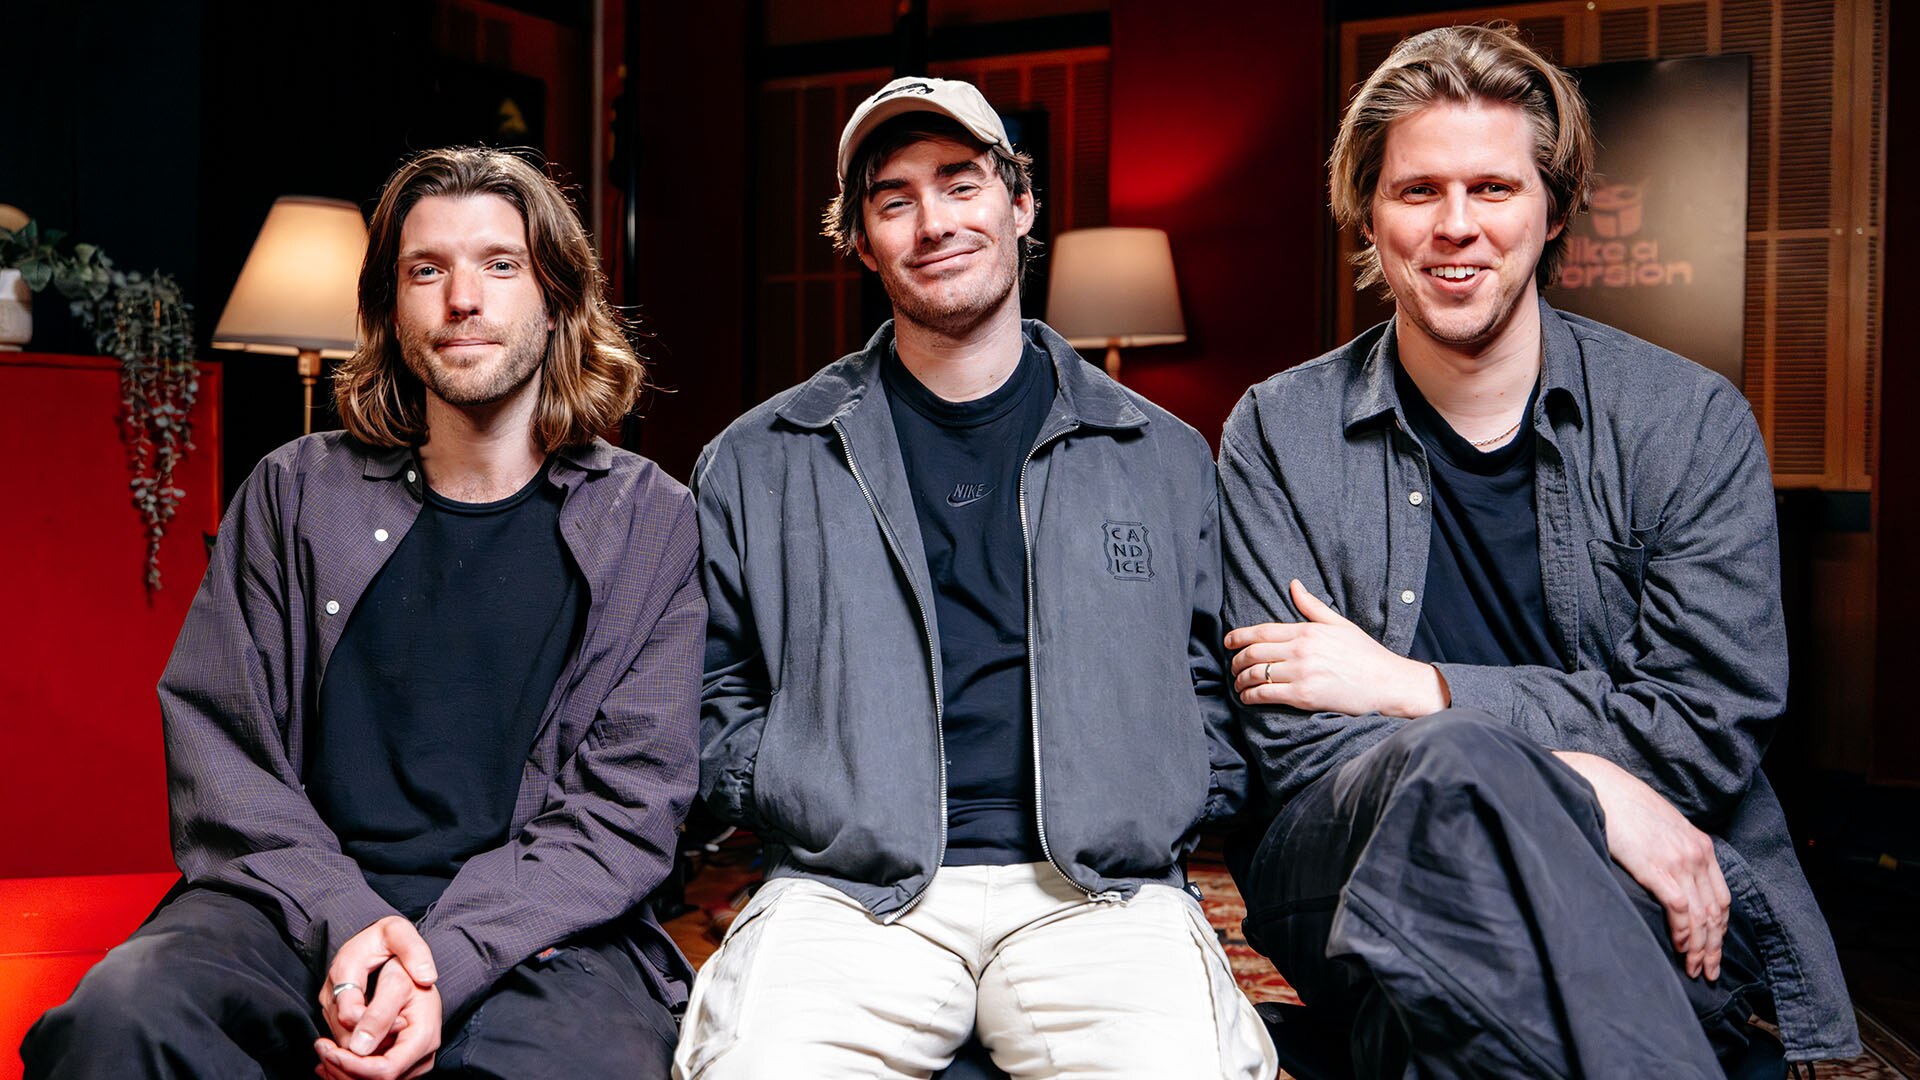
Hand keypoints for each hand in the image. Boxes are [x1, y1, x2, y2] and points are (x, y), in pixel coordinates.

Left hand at [314, 977, 439, 1079]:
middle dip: (343, 1068)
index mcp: (423, 1037)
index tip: (329, 1050)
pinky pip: (372, 1075)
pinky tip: (331, 1056)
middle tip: (320, 1047)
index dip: (354, 1066)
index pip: (386, 1070)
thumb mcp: (395, 983)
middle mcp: (422, 1055)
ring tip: (323, 1048)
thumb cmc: (407, 968)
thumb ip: (379, 1015)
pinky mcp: (401, 1061)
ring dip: (342, 1070)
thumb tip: (360, 1047)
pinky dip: (348, 1068)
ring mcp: (413, 1061)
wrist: (415, 966)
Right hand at [319, 916, 437, 1053]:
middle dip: (373, 1041)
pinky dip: (364, 1045)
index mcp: (344, 971)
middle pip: (345, 1033)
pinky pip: (344, 1038)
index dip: (376, 1024)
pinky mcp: (333, 1014)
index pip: (350, 1014)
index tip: (403, 1021)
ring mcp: (329, 1005)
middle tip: (404, 1037)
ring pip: (343, 1039)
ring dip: (368, 1046)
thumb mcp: (400, 933)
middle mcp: (330, 992)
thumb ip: (414, 952)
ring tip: (399, 1041)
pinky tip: (388, 1041)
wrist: (369, 938)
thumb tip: (426, 978)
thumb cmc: (384, 936)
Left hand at [1225, 579, 1448, 717]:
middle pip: (1254, 652)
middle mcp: (1301, 650)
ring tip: (1239, 684)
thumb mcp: (1340, 625)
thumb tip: (1293, 585)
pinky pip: (1266, 694)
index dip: (1238, 637)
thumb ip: (1312, 607)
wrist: (1388, 683)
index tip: (1228, 642)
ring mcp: (1301, 673)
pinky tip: (1248, 698)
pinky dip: (1251, 696)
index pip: (1262, 631)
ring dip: (1241, 680)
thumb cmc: (1366, 655)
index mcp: (1307, 631)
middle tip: (1232, 667)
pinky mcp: (1303, 696)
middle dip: (1236, 660)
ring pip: (1256, 674)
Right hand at [1555, 751, 1729, 980]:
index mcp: (1700, 845)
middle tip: (1709, 972)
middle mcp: (1697, 854)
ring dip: (1701, 948)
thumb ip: (1671, 851)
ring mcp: (1679, 861)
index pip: (1722, 898)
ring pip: (1702, 916)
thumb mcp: (1659, 828)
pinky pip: (1680, 909)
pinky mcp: (1657, 868)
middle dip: (1714, 946)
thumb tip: (1670, 880)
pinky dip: (1683, 932)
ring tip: (1695, 969)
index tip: (1713, 951)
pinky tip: (1680, 946)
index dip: (1720, 930)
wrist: (1599, 786)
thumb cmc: (1621, 806)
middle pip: (1716, 911)